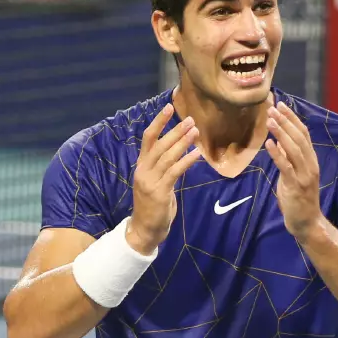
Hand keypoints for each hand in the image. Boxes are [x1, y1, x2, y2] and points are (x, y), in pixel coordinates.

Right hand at [126, 103, 201, 254]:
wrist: (144, 230)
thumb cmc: (153, 207)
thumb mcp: (155, 183)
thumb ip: (162, 168)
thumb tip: (178, 154)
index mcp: (141, 166)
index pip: (148, 139)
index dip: (158, 122)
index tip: (168, 108)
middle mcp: (143, 170)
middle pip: (159, 144)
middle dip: (175, 130)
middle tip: (190, 119)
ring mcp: (150, 181)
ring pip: (167, 156)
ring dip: (182, 142)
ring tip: (195, 131)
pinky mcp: (160, 192)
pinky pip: (174, 172)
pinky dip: (186, 161)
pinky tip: (196, 153)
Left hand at [265, 102, 324, 243]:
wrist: (307, 223)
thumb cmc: (299, 199)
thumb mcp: (293, 174)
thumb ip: (288, 158)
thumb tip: (278, 140)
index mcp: (311, 160)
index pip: (303, 133)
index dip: (292, 118)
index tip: (280, 104)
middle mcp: (310, 164)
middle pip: (299, 137)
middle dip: (285, 121)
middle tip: (272, 107)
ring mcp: (305, 175)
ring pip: (294, 149)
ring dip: (281, 133)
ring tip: (270, 120)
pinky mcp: (296, 186)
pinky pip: (286, 167)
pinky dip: (277, 154)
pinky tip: (268, 143)